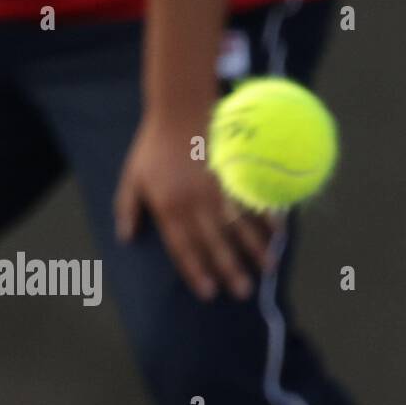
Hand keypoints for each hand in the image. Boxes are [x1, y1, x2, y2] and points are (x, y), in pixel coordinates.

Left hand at [114, 111, 275, 300]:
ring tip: (269, 268)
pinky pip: (252, 200)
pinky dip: (267, 216)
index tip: (210, 293)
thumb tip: (126, 239)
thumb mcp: (131, 178)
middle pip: (216, 243)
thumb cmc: (152, 146)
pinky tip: (279, 231)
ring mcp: (217, 189)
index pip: (184, 248)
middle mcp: (196, 204)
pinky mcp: (233, 173)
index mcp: (169, 208)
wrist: (178, 111)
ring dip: (255, 248)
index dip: (197, 272)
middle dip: (231, 270)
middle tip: (245, 292)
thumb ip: (128, 209)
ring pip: (239, 225)